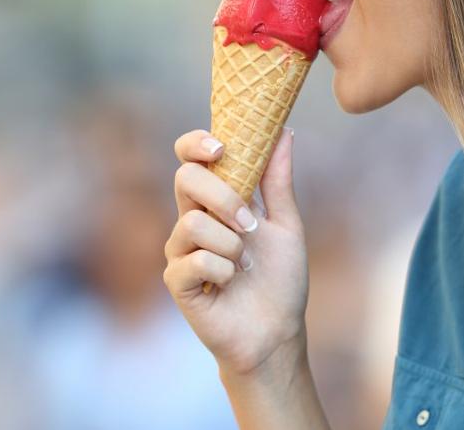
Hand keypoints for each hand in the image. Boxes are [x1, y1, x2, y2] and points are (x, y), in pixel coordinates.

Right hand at [163, 127, 309, 376]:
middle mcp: (192, 219)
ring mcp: (181, 250)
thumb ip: (278, 180)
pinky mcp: (177, 280)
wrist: (277, 332)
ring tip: (245, 264)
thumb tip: (283, 131)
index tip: (221, 147)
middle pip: (185, 179)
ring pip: (193, 222)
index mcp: (215, 200)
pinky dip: (223, 270)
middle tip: (250, 224)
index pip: (190, 158)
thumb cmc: (281, 280)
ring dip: (231, 244)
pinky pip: (196, 259)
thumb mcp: (286, 224)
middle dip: (223, 197)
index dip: (196, 144)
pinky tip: (231, 283)